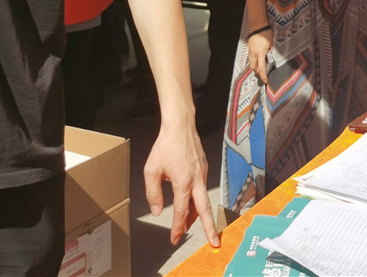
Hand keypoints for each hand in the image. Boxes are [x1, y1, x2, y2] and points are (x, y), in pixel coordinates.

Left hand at [143, 117, 219, 247]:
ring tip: (190, 224)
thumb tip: (158, 210)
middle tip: (215, 241)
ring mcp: (203, 173)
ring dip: (199, 214)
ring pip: (203, 199)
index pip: (181, 212)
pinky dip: (198, 199)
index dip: (178, 228)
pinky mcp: (204, 167)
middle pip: (205, 209)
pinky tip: (190, 201)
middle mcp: (197, 179)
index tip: (174, 238)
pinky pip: (202, 188)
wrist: (181, 125)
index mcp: (183, 182)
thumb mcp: (151, 170)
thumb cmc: (165, 145)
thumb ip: (153, 193)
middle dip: (210, 227)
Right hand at [247, 29, 273, 83]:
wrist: (258, 25)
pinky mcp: (249, 49)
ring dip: (256, 68)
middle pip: (254, 68)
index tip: (266, 81)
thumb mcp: (271, 44)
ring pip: (251, 64)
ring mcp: (250, 51)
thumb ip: (271, 52)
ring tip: (261, 69)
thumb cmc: (267, 33)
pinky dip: (254, 62)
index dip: (263, 76)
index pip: (261, 68)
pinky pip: (251, 59)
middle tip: (263, 75)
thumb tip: (271, 59)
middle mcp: (254, 54)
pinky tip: (258, 61)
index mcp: (261, 53)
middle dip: (258, 73)